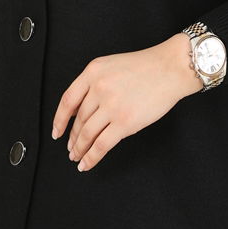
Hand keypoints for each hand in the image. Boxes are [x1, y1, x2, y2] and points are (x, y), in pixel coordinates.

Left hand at [51, 35, 200, 171]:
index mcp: (92, 72)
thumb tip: (80, 110)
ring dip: (79, 149)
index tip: (57, 131)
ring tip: (77, 156)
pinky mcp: (125, 122)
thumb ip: (93, 83)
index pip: (67, 101)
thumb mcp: (111, 65)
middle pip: (78, 120)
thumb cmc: (146, 66)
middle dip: (72, 137)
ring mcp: (111, 106)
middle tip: (70, 147)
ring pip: (87, 134)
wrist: (170, 68)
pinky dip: (91, 157)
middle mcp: (98, 88)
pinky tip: (87, 163)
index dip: (59, 120)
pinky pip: (101, 145)